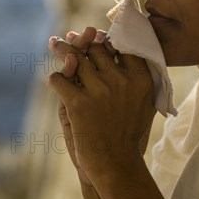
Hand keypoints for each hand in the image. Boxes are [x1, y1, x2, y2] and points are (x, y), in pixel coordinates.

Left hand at [47, 28, 155, 184]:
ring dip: (62, 50)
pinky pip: (59, 79)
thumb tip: (118, 51)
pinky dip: (55, 79)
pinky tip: (55, 82)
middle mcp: (120, 80)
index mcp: (140, 78)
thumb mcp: (144, 104)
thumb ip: (135, 78)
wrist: (117, 164)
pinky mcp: (78, 103)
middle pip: (96, 49)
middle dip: (81, 41)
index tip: (97, 34)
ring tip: (54, 44)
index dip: (107, 38)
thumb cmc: (130, 135)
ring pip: (75, 58)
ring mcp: (99, 90)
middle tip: (70, 36)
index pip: (123, 45)